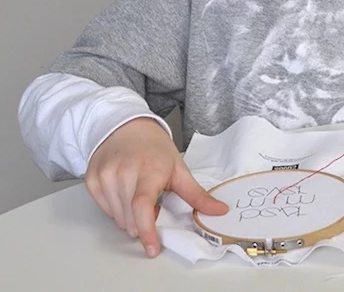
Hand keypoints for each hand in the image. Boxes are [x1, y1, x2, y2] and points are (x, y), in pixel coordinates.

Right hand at [84, 117, 227, 256]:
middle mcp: (123, 173)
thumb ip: (197, 194)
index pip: (142, 206)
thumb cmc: (154, 148)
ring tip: (139, 194)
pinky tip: (124, 191)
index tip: (153, 248)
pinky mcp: (91, 180)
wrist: (126, 126)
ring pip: (117, 219)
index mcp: (148, 170)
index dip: (147, 231)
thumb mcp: (179, 168)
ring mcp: (104, 176)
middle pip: (130, 218)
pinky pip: (105, 210)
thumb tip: (220, 211)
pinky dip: (116, 209)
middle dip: (143, 222)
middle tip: (153, 202)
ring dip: (130, 217)